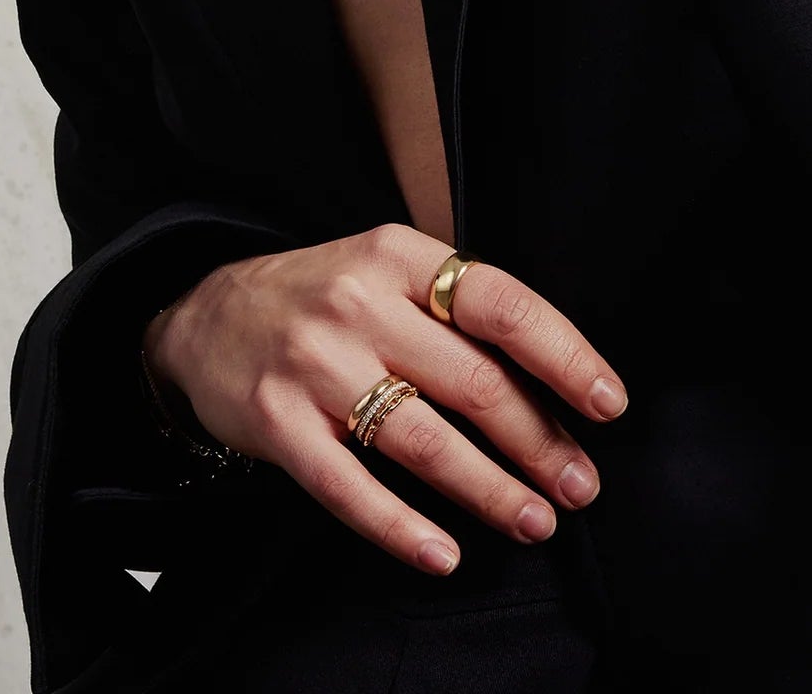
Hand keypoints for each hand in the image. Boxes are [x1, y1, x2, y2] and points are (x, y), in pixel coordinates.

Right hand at [142, 222, 628, 575]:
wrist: (203, 318)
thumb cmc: (323, 299)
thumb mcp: (388, 270)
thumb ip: (456, 308)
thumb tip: (555, 380)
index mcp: (400, 256)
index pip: (501, 303)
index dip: (563, 355)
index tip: (608, 403)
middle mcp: (360, 304)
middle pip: (472, 381)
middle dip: (538, 440)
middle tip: (580, 486)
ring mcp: (315, 366)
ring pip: (422, 440)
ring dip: (490, 488)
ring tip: (535, 520)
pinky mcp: (276, 425)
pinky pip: (349, 488)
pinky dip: (402, 528)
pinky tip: (445, 554)